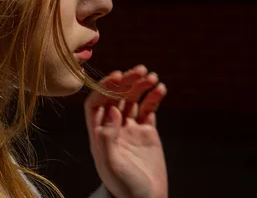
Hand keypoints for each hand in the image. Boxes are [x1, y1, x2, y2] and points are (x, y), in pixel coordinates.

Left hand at [84, 65, 167, 197]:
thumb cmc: (125, 187)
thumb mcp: (112, 165)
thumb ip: (108, 137)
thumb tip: (112, 111)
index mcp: (99, 134)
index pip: (96, 102)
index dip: (105, 87)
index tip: (118, 77)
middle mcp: (112, 127)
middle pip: (115, 97)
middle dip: (126, 81)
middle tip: (141, 70)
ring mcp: (130, 129)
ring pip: (133, 99)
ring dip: (141, 85)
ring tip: (153, 76)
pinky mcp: (148, 133)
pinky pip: (149, 109)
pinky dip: (154, 97)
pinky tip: (161, 88)